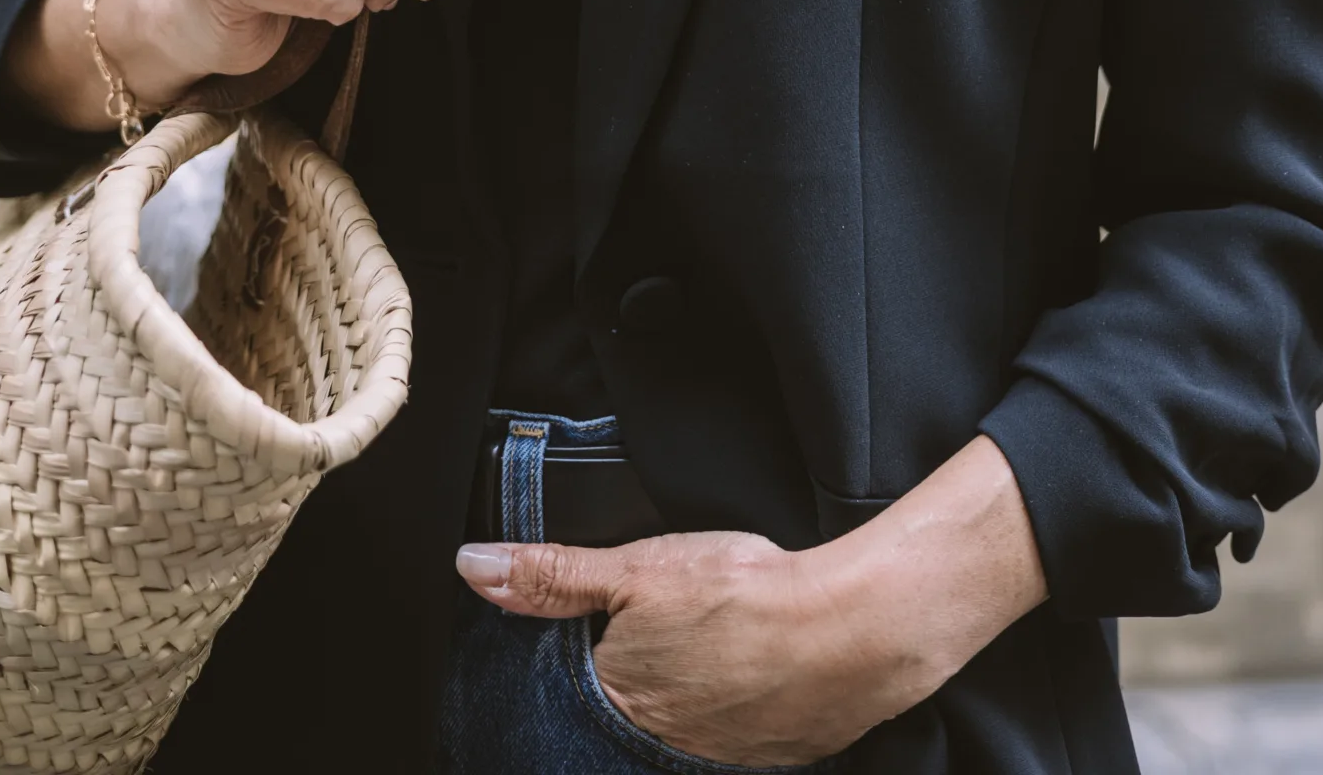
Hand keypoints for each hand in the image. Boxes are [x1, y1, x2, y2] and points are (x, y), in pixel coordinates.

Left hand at [455, 436, 1045, 767]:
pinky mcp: (768, 754)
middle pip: (626, 714)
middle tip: (663, 642)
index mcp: (621, 698)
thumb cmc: (745, 595)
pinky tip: (745, 673)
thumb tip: (471, 568)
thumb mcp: (639, 567)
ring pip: (679, 727)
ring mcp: (717, 755)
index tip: (600, 637)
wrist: (851, 631)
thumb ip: (553, 574)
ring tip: (704, 655)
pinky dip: (730, 708)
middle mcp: (661, 742)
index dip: (583, 660)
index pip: (573, 691)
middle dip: (633, 684)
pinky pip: (731, 736)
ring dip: (683, 698)